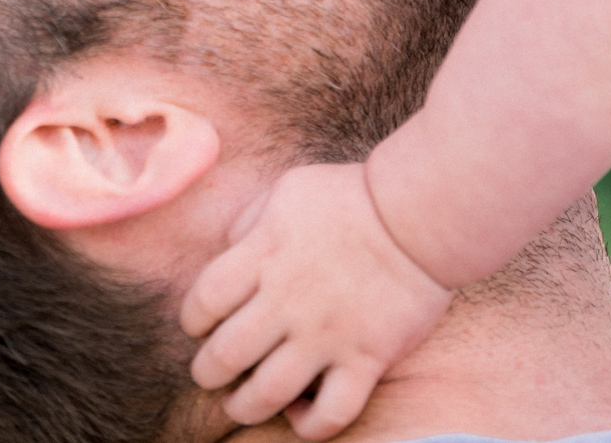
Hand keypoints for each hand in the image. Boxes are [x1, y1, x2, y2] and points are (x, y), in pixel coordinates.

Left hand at [182, 162, 452, 440]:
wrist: (418, 213)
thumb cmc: (350, 196)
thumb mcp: (288, 190)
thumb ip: (249, 223)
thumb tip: (226, 253)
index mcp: (264, 254)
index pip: (202, 302)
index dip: (192, 320)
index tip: (202, 324)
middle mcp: (288, 299)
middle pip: (224, 356)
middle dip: (208, 371)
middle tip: (215, 369)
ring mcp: (327, 333)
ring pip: (265, 395)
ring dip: (244, 406)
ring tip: (243, 401)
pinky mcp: (366, 358)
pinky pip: (330, 414)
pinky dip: (308, 425)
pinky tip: (300, 411)